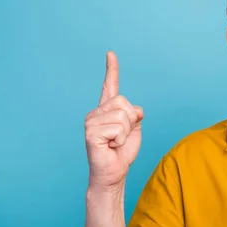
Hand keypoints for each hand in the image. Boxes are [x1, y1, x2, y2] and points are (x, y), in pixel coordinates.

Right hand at [85, 51, 143, 188]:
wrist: (114, 173)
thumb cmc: (122, 152)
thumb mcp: (134, 129)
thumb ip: (135, 114)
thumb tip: (135, 109)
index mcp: (107, 109)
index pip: (110, 85)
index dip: (111, 69)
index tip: (111, 53)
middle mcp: (96, 112)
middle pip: (124, 103)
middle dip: (131, 121)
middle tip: (121, 137)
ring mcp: (91, 121)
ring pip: (123, 116)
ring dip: (126, 133)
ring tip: (115, 143)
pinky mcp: (90, 133)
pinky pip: (118, 129)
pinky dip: (120, 141)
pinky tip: (110, 147)